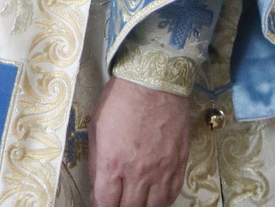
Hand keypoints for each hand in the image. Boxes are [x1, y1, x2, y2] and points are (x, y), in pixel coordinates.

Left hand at [88, 76, 190, 206]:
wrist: (154, 80)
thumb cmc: (122, 98)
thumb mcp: (96, 127)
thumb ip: (97, 161)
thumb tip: (98, 185)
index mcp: (112, 162)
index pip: (105, 204)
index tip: (100, 203)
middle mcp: (137, 173)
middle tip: (117, 200)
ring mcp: (160, 171)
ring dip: (140, 206)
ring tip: (135, 200)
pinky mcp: (178, 165)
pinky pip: (170, 196)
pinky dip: (160, 202)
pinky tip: (153, 198)